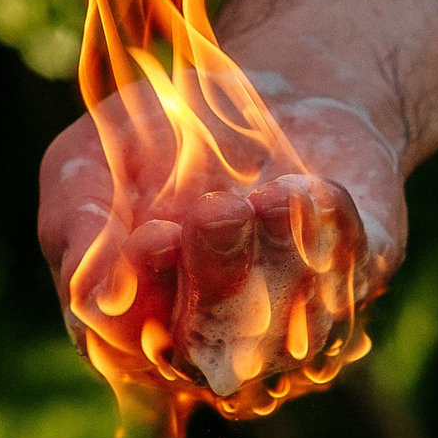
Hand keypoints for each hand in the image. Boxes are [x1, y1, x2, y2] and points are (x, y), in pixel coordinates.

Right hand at [37, 67, 406, 413]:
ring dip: (282, 263)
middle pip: (217, 354)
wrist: (259, 83)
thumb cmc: (155, 137)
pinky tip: (311, 186)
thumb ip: (75, 228)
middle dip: (219, 285)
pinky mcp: (362, 268)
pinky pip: (355, 275)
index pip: (137, 351)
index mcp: (143, 323)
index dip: (149, 303)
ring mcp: (298, 311)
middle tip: (216, 210)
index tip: (152, 235)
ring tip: (271, 196)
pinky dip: (334, 234)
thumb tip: (92, 298)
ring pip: (295, 330)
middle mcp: (221, 336)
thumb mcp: (86, 166)